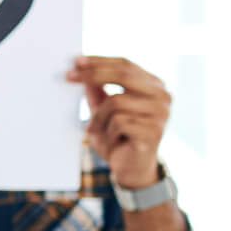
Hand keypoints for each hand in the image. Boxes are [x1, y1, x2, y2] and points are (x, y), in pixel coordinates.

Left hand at [69, 56, 169, 186]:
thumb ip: (97, 91)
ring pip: (116, 102)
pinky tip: (112, 142)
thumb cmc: (117, 137)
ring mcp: (161, 114)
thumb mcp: (103, 111)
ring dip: (98, 117)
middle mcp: (162, 96)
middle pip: (123, 74)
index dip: (99, 61)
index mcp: (153, 85)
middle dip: (92, 74)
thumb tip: (82, 68)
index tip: (75, 61)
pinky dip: (106, 132)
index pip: (125, 64)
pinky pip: (119, 123)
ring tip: (95, 130)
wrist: (131, 169)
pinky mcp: (154, 132)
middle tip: (69, 77)